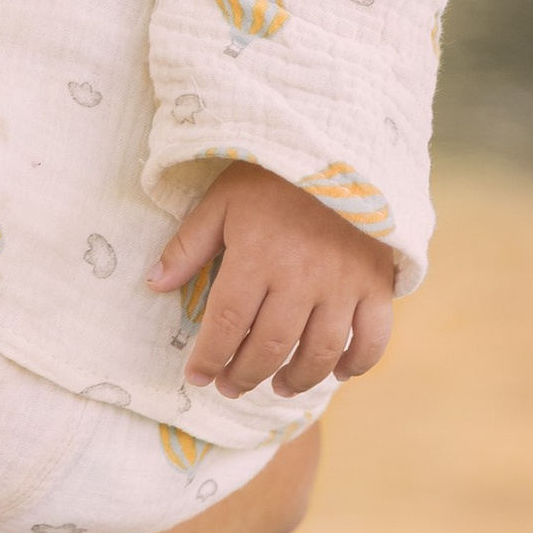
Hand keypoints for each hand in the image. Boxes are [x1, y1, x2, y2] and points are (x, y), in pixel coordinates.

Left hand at [149, 160, 397, 398]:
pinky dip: (357, 363)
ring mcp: (343, 282)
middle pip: (270, 347)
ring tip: (278, 386)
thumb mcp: (222, 200)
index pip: (227, 324)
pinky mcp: (377, 282)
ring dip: (297, 379)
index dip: (209, 358)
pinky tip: (338, 372)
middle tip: (231, 386)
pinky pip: (373, 338)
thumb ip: (189, 245)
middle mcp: (300, 276)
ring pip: (319, 352)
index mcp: (256, 255)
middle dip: (244, 375)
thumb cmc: (272, 176)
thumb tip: (154, 285)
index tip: (197, 376)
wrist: (342, 145)